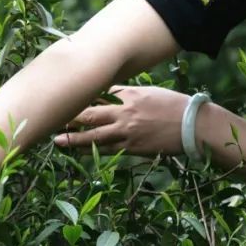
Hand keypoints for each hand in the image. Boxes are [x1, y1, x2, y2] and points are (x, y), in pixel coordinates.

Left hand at [53, 85, 189, 156]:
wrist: (193, 125)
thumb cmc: (175, 106)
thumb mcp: (150, 93)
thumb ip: (129, 94)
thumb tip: (110, 96)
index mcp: (130, 94)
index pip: (98, 93)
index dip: (80, 96)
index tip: (65, 96)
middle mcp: (124, 111)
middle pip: (89, 112)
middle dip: (69, 115)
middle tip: (52, 118)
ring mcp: (127, 130)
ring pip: (93, 134)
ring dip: (73, 138)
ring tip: (57, 140)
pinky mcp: (132, 147)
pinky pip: (106, 150)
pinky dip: (90, 151)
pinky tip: (78, 152)